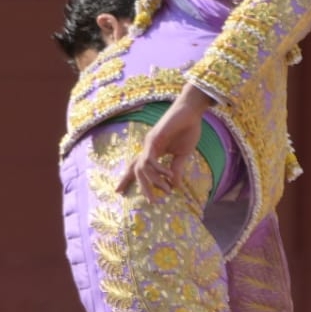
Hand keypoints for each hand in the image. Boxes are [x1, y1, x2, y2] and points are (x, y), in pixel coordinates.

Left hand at [115, 85, 212, 201]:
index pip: (137, 167)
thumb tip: (174, 186)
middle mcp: (147, 148)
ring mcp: (149, 143)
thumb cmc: (187, 129)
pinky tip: (168, 175)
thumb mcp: (182, 154)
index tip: (118, 192)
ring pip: (142, 168)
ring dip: (154, 181)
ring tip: (166, 190)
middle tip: (150, 201)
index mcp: (152, 152)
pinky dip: (159, 169)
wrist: (191, 110)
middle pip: (136, 170)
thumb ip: (176, 169)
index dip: (127, 179)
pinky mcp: (155, 138)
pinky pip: (151, 159)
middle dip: (141, 186)